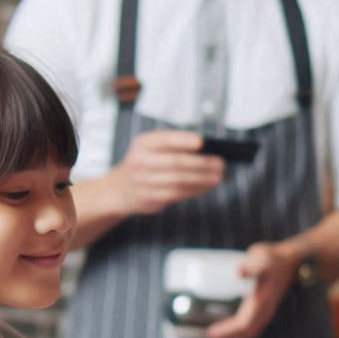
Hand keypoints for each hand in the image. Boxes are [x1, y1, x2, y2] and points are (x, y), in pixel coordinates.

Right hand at [110, 128, 224, 215]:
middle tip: (219, 163)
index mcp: (143, 143)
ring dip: (202, 179)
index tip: (201, 142)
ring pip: (179, 180)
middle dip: (201, 163)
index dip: (183, 140)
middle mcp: (141, 161)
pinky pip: (178, 194)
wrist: (119, 189)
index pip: (165, 139)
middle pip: (176, 162)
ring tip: (218, 176)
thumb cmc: (144, 164)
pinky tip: (206, 185)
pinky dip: (195, 189)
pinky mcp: (150, 198)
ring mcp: (144, 181)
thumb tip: (206, 151)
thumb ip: (173, 146)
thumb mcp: (150, 148)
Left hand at [206, 241, 299, 337]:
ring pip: (249, 333)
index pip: (244, 325)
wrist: (291, 262)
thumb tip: (239, 272)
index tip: (211, 333)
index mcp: (262, 303)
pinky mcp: (262, 309)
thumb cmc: (275, 260)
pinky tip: (226, 325)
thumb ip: (253, 265)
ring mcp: (264, 312)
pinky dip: (237, 331)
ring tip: (215, 335)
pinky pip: (250, 326)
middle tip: (209, 336)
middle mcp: (264, 311)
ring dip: (232, 337)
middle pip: (246, 334)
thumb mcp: (263, 258)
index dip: (227, 332)